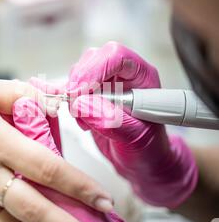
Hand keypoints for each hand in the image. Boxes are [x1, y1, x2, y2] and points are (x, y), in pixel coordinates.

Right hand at [67, 42, 197, 208]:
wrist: (142, 164)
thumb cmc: (149, 152)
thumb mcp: (137, 140)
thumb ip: (113, 122)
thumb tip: (84, 106)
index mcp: (143, 78)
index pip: (117, 57)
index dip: (95, 69)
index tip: (80, 91)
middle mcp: (124, 75)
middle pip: (95, 58)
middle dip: (80, 81)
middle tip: (76, 106)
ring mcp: (107, 84)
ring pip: (81, 72)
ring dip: (75, 95)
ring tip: (85, 120)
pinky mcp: (92, 95)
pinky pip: (73, 88)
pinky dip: (71, 104)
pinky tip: (83, 122)